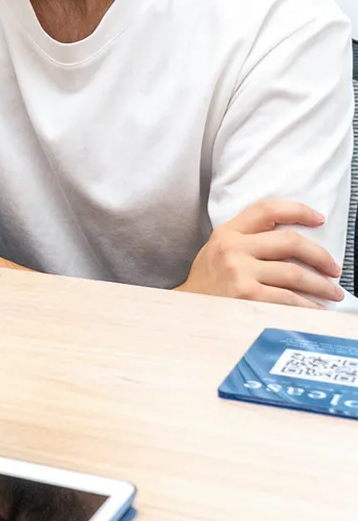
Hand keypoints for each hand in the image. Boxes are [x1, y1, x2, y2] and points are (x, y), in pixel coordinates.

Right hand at [179, 199, 343, 307]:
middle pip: (290, 242)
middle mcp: (233, 248)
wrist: (188, 310)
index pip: (267, 210)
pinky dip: (308, 305)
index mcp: (227, 232)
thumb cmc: (209, 282)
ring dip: (321, 285)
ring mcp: (239, 272)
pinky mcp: (247, 296)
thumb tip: (295, 242)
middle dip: (320, 256)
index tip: (319, 218)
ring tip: (332, 292)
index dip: (298, 211)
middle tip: (333, 268)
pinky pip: (288, 299)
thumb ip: (247, 239)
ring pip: (294, 273)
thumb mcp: (219, 249)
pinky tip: (315, 309)